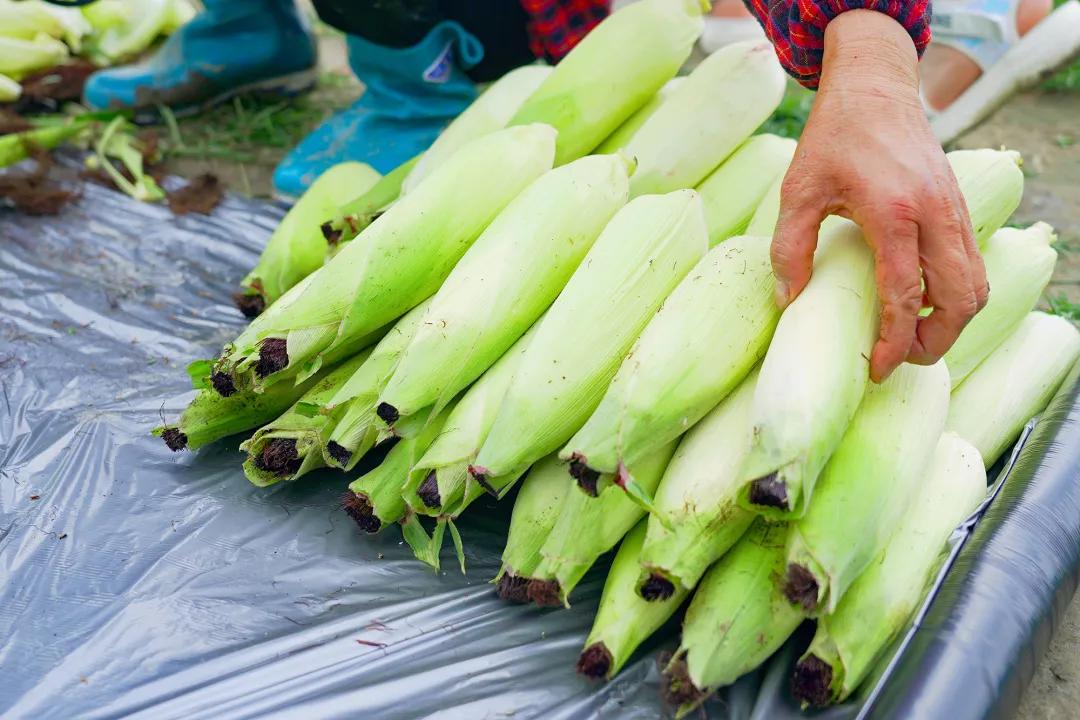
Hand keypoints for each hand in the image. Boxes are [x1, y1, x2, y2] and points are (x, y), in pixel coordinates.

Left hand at [771, 10, 988, 382]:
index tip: (877, 369)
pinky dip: (955, 293)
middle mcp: (935, 214)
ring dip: (951, 320)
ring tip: (910, 338)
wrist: (875, 87)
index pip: (905, 295)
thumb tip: (787, 300)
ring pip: (975, 284)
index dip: (894, 341)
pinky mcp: (957, 207)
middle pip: (959, 300)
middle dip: (935, 342)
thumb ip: (790, 246)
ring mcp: (953, 210)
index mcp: (894, 212)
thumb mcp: (798, 189)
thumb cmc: (834, 135)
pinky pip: (971, 263)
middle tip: (899, 359)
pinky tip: (920, 301)